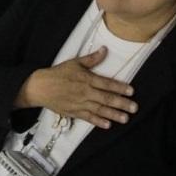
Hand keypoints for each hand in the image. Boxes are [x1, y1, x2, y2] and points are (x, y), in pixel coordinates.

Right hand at [18, 47, 137, 129]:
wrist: (41, 87)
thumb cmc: (58, 73)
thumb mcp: (75, 63)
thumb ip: (92, 59)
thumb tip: (104, 50)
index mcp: (86, 79)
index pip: (107, 84)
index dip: (120, 87)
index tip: (131, 91)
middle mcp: (85, 92)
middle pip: (106, 99)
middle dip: (122, 103)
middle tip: (134, 108)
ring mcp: (80, 104)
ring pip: (100, 110)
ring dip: (114, 115)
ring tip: (125, 119)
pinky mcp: (75, 112)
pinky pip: (89, 118)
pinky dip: (98, 122)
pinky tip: (108, 125)